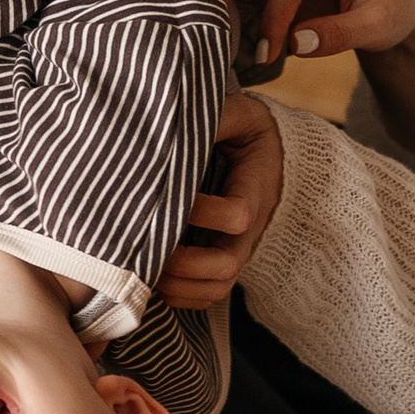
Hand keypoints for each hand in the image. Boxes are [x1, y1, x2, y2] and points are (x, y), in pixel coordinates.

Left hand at [160, 91, 284, 309]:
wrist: (269, 154)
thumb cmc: (244, 133)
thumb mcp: (237, 116)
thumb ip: (217, 118)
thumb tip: (178, 123)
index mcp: (253, 191)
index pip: (237, 215)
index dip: (205, 212)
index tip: (177, 196)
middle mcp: (248, 229)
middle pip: (228, 264)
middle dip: (185, 264)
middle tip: (150, 247)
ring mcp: (236, 249)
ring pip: (218, 286)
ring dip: (181, 286)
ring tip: (146, 270)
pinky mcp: (222, 261)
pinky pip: (209, 294)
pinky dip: (183, 298)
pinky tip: (154, 282)